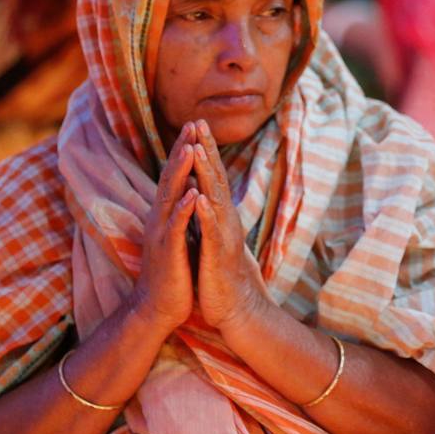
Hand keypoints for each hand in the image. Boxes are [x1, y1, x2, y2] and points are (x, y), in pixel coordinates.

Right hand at [130, 122, 198, 330]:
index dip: (184, 152)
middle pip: (170, 178)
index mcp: (166, 215)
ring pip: (170, 197)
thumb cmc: (172, 273)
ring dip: (180, 172)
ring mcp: (162, 234)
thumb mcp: (178, 237)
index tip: (196, 128)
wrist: (157, 308)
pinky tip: (191, 194)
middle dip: (182, 150)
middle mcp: (161, 219)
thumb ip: (180, 214)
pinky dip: (183, 209)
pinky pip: (176, 227)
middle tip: (192, 124)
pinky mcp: (168, 252)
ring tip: (190, 148)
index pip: (175, 177)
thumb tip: (188, 192)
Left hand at [190, 119, 271, 330]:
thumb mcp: (214, 241)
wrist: (239, 310)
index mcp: (221, 218)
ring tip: (198, 149)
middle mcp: (226, 221)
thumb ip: (210, 219)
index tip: (196, 126)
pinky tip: (199, 197)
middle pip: (216, 179)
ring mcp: (224, 237)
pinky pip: (211, 232)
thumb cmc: (223, 277)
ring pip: (215, 199)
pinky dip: (205, 214)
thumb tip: (203, 199)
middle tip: (199, 122)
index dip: (205, 152)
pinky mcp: (219, 256)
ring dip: (207, 174)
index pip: (212, 179)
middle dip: (206, 150)